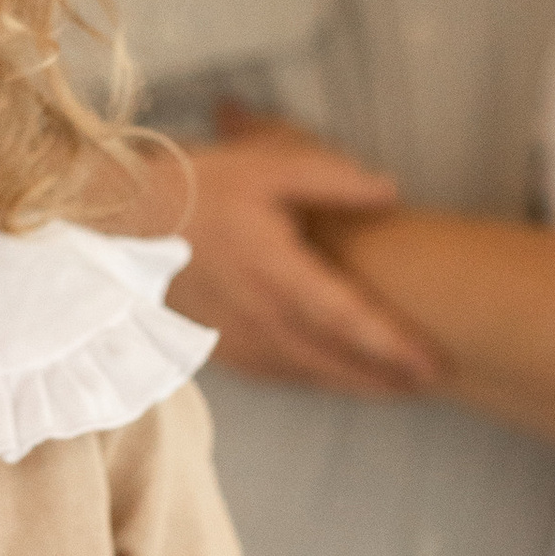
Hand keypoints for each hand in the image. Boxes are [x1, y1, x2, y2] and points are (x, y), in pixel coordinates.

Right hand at [168, 109, 439, 395]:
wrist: (120, 222)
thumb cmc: (198, 187)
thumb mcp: (266, 165)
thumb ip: (331, 179)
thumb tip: (390, 193)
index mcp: (273, 269)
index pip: (345, 317)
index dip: (392, 343)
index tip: (434, 360)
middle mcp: (256, 314)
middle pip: (334, 359)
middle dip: (386, 376)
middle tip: (433, 383)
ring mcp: (235, 337)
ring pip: (306, 372)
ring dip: (355, 384)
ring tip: (401, 389)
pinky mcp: (218, 347)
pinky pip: (277, 374)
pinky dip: (315, 380)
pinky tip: (337, 378)